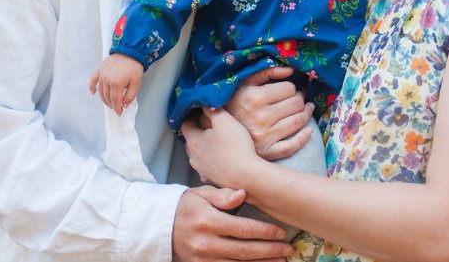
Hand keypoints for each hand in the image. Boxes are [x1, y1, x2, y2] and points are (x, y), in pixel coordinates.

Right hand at [87, 54, 143, 113]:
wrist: (130, 51)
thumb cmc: (134, 66)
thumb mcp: (136, 83)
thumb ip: (130, 96)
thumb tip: (124, 105)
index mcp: (116, 83)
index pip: (115, 100)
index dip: (117, 108)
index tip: (119, 112)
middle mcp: (107, 79)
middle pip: (107, 97)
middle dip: (111, 104)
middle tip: (116, 108)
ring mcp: (102, 74)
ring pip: (100, 91)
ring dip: (104, 98)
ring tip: (109, 102)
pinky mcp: (100, 69)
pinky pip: (93, 80)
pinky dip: (92, 87)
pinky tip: (93, 92)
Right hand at [172, 186, 292, 261]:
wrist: (160, 228)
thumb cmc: (186, 207)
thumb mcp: (201, 194)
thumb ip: (222, 194)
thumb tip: (242, 194)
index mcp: (208, 221)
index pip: (243, 228)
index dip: (265, 232)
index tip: (281, 232)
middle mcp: (206, 243)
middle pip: (245, 251)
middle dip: (270, 251)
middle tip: (288, 249)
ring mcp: (202, 260)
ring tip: (280, 261)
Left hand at [182, 108, 262, 188]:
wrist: (246, 177)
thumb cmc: (235, 147)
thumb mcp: (224, 120)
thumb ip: (212, 110)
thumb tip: (205, 104)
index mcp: (193, 141)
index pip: (185, 124)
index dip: (192, 116)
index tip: (201, 112)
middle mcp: (193, 157)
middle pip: (191, 140)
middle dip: (199, 132)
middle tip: (211, 125)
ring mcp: (202, 171)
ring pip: (199, 155)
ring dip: (206, 147)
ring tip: (220, 141)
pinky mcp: (211, 180)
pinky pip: (209, 167)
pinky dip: (213, 161)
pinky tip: (225, 158)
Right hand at [226, 66, 314, 160]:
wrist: (216, 130)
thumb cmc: (232, 103)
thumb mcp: (245, 82)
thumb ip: (267, 72)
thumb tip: (291, 71)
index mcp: (255, 98)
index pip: (289, 89)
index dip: (292, 88)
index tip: (290, 90)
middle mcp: (261, 117)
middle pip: (296, 104)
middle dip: (300, 99)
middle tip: (298, 99)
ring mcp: (265, 136)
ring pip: (298, 122)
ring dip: (306, 114)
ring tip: (306, 109)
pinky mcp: (267, 151)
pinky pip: (291, 146)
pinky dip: (304, 138)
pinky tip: (309, 130)